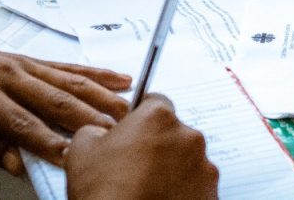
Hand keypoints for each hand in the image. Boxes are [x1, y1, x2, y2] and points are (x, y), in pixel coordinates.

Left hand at [0, 22, 130, 173]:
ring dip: (101, 96)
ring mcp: (20, 64)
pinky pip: (65, 67)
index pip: (23, 124)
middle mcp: (7, 75)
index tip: (74, 159)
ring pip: (68, 81)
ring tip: (129, 111)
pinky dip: (94, 73)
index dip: (50, 143)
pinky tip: (118, 79)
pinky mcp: (27, 60)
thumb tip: (22, 163)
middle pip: (55, 100)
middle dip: (89, 120)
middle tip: (117, 136)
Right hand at [65, 94, 218, 199]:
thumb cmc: (106, 192)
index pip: (155, 103)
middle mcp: (188, 137)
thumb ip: (94, 130)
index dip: (142, 117)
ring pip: (187, 160)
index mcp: (158, 118)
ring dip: (172, 169)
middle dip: (158, 145)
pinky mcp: (212, 194)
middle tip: (136, 166)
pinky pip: (196, 186)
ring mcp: (204, 168)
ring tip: (148, 189)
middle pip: (173, 133)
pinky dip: (183, 191)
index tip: (135, 130)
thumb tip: (100, 133)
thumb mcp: (81, 150)